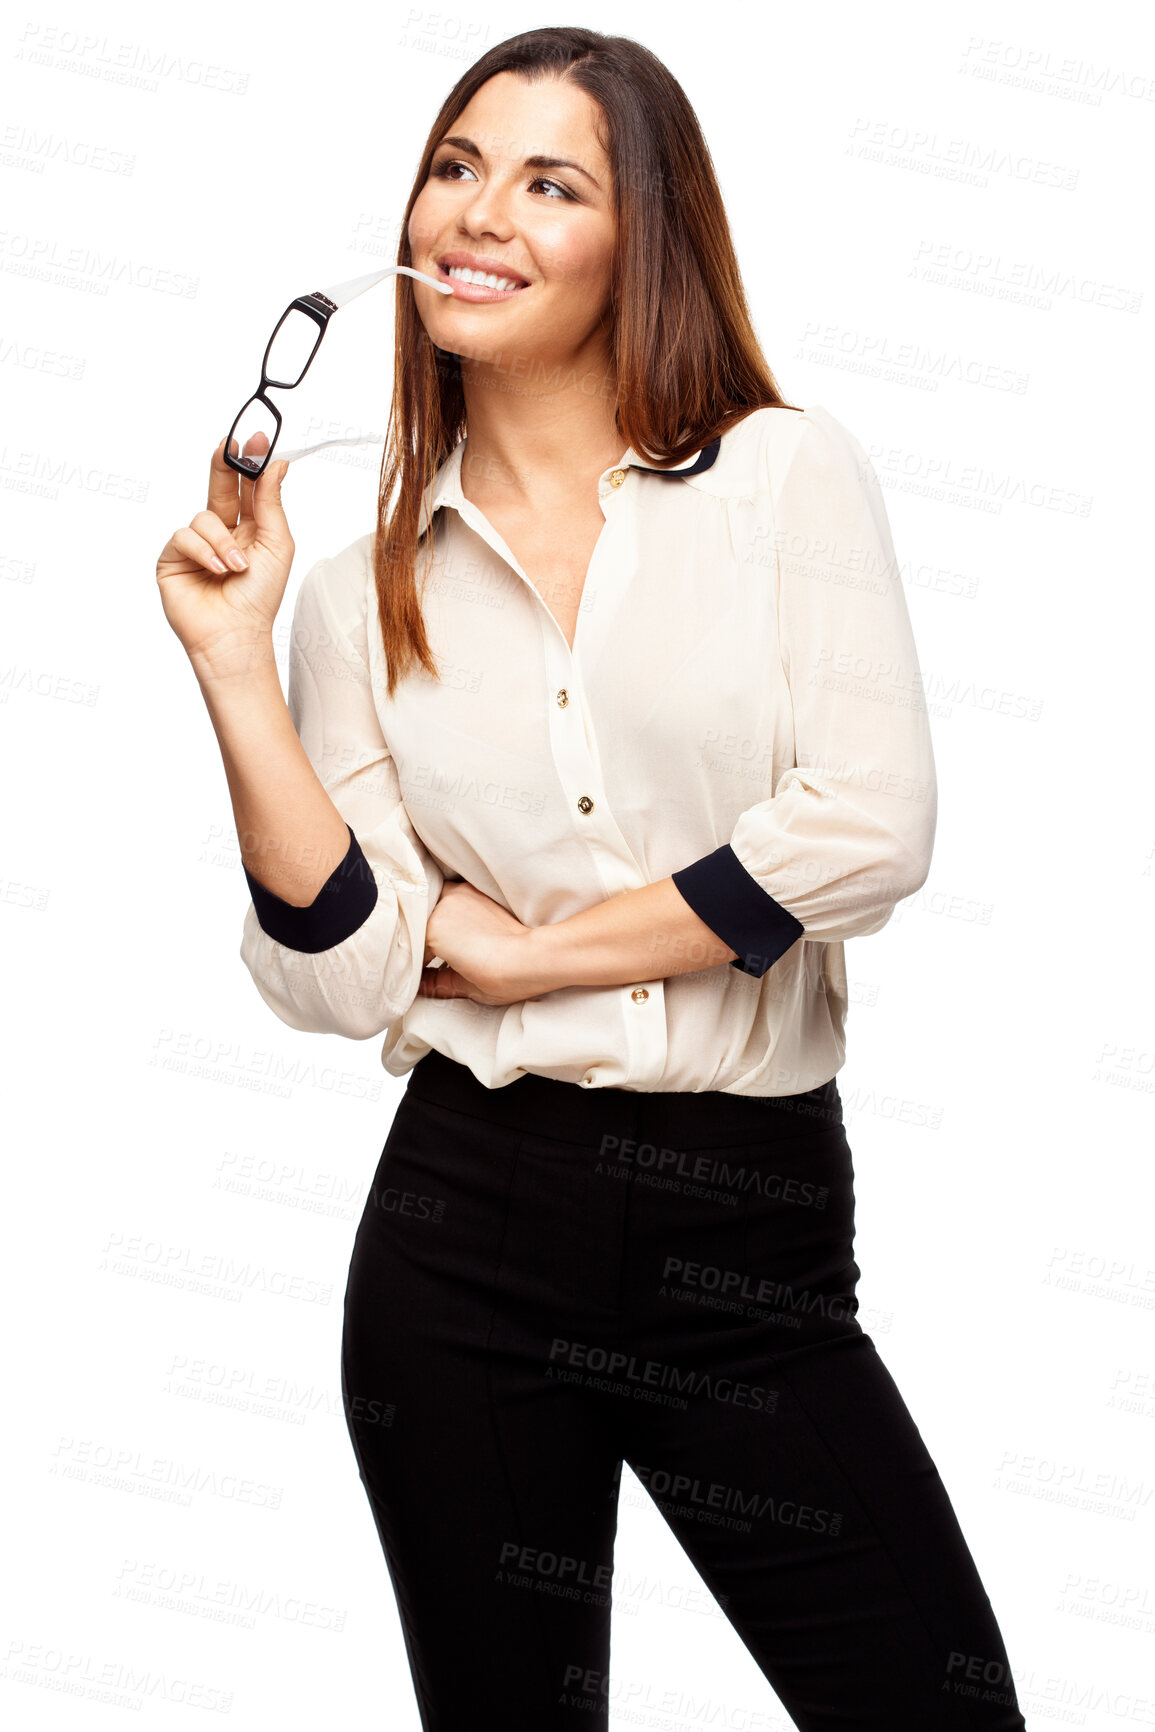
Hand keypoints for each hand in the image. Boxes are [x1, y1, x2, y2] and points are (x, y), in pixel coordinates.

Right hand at [156, 434, 294, 678]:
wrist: (236, 635)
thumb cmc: (260, 597)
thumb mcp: (276, 544)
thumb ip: (271, 502)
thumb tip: (277, 464)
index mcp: (250, 529)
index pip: (247, 487)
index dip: (249, 462)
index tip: (256, 439)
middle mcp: (221, 533)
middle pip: (219, 486)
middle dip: (224, 464)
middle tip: (229, 443)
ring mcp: (195, 545)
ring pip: (203, 516)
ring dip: (222, 541)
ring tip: (237, 568)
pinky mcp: (173, 558)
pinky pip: (184, 535)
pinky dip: (203, 552)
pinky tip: (217, 571)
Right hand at [417, 881, 553, 1006]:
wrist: (535, 957)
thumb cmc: (502, 976)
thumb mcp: (465, 987)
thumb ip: (437, 984)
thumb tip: (422, 987)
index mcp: (431, 930)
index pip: (412, 945)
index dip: (413, 961)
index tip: (418, 973)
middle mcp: (443, 905)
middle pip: (420, 920)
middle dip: (421, 937)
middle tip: (429, 958)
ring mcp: (460, 895)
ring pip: (433, 904)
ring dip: (433, 919)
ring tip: (444, 942)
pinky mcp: (476, 892)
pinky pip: (451, 897)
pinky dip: (449, 910)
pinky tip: (458, 927)